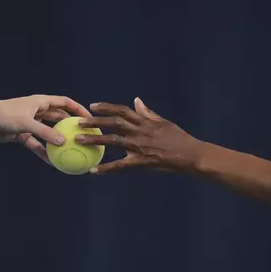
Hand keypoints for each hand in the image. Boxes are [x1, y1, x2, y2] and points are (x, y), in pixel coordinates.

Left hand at [0, 94, 91, 163]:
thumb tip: (63, 142)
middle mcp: (37, 111)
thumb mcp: (25, 123)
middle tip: (84, 137)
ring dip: (58, 142)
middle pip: (59, 119)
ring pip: (49, 134)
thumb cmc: (2, 114)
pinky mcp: (22, 135)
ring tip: (72, 152)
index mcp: (40, 102)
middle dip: (71, 127)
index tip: (90, 119)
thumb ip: (44, 133)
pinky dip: (43, 152)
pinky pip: (36, 145)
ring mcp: (30, 124)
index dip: (78, 109)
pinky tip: (52, 163)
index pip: (65, 102)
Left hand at [74, 97, 201, 173]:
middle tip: (79, 122)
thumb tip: (137, 100)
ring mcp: (140, 146)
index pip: (123, 110)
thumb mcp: (164, 122)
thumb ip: (147, 113)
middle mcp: (140, 131)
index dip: (106, 107)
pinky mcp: (142, 162)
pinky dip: (106, 168)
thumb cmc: (179, 139)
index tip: (92, 106)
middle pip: (114, 123)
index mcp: (145, 122)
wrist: (191, 155)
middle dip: (95, 122)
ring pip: (113, 141)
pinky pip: (121, 165)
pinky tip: (93, 170)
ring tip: (78, 140)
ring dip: (94, 140)